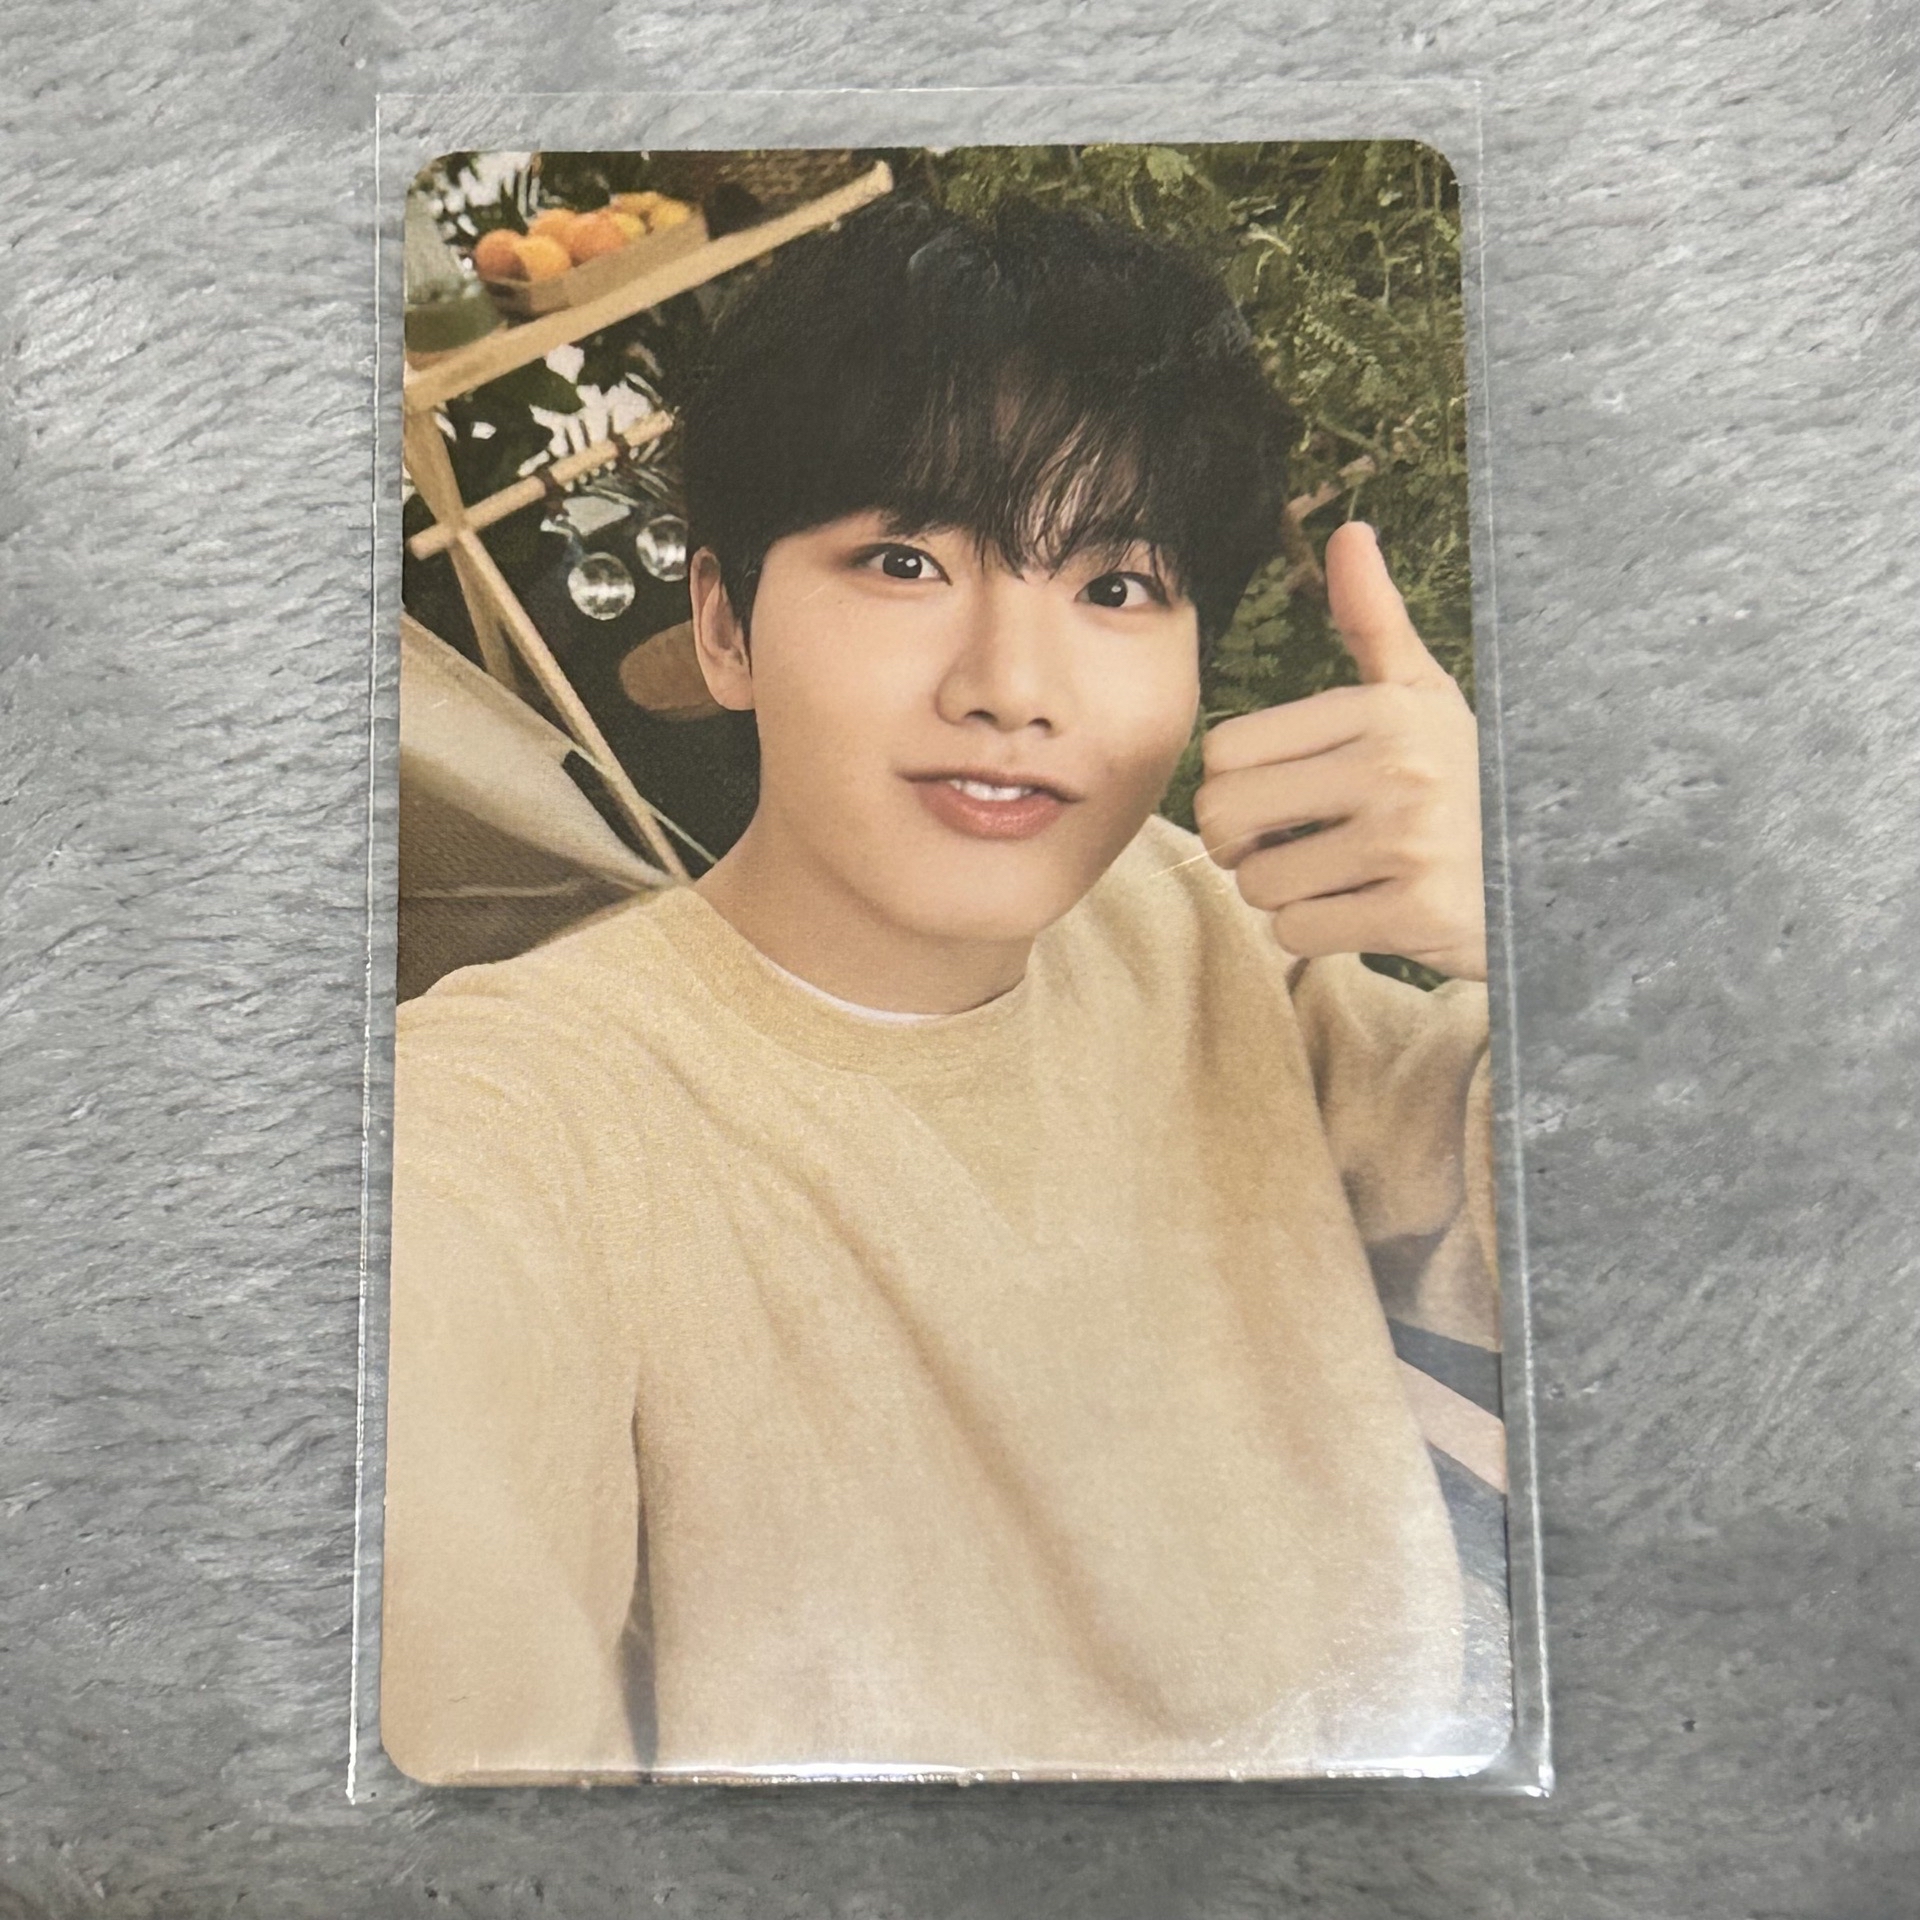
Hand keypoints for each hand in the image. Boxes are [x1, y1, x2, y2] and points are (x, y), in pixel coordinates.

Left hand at [1193, 523, 1486, 980]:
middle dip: (1241, 843)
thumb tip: (1351, 532)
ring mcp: (1410, 842)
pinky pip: (1298, 932)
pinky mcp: (1419, 912)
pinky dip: (1316, 933)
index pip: (1225, 752)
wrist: (1550, 878)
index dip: (1233, 785)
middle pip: (1225, 815)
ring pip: (1259, 882)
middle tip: (1286, 846)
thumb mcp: (1424, 696)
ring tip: (1339, 876)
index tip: (1277, 797)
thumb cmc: (1465, 782)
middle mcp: (1397, 768)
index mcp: (1384, 710)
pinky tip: (1363, 911)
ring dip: (1284, 893)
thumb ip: (1373, 622)